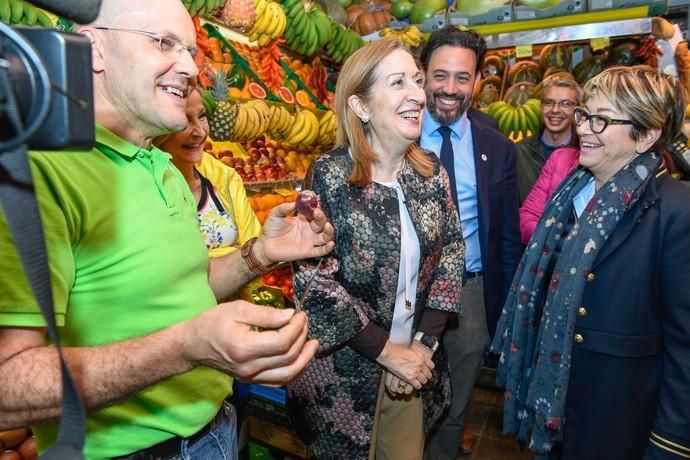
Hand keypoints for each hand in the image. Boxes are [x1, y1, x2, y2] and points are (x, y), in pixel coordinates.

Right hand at [182, 301, 318, 385]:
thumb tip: (291, 315)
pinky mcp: (252, 381)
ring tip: (312, 343)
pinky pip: (279, 382)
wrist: (194, 345)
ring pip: (288, 375)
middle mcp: (249, 367)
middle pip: (288, 358)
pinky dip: (294, 371)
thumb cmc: (213, 323)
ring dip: (305, 359)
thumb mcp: (238, 309)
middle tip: (304, 323)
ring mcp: (250, 377)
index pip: (282, 342)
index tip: (300, 315)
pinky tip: (301, 359)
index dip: (297, 328)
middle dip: (302, 338)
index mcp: (244, 348)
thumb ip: (266, 314)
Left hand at [259, 202, 334, 263]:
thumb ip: (283, 208)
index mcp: (304, 220)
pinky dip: (327, 248)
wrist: (266, 245)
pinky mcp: (308, 251)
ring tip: (327, 226)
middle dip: (321, 217)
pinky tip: (331, 243)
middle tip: (317, 212)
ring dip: (329, 231)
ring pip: (325, 236)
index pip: (314, 213)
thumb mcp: (276, 215)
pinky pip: (321, 251)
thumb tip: (294, 203)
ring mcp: (310, 241)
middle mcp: (309, 230)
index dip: (317, 208)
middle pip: (321, 223)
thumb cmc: (272, 229)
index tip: (315, 202)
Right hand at [376, 341, 433, 390]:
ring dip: (422, 381)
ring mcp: (415, 372)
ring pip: (424, 380)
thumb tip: (416, 358)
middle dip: (426, 376)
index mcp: (421, 357)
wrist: (390, 354)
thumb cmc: (397, 350)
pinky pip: (417, 385)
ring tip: (420, 381)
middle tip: (424, 376)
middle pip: (428, 374)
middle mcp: (420, 365)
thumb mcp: (410, 349)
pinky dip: (417, 386)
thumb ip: (416, 355)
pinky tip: (415, 384)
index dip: (430, 368)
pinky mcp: (409, 378)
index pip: (431, 365)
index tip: (428, 369)